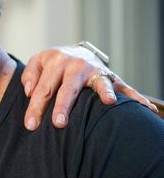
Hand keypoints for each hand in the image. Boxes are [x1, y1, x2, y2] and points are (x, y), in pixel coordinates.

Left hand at [21, 46, 157, 130]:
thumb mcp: (37, 62)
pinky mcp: (110, 77)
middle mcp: (76, 65)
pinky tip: (147, 109)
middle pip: (68, 88)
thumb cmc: (53, 64)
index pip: (43, 88)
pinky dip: (135, 97)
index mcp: (55, 61)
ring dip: (104, 92)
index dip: (36, 107)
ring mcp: (95, 70)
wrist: (76, 52)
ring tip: (109, 102)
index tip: (31, 125)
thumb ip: (30, 75)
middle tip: (58, 123)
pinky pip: (125, 87)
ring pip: (99, 83)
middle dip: (63, 106)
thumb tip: (29, 91)